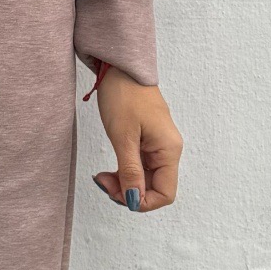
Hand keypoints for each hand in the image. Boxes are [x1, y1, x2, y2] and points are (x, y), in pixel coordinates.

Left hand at [86, 67, 181, 211]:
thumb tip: (133, 200)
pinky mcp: (147, 140)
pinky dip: (124, 172)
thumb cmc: (124, 95)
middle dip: (128, 193)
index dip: (141, 201)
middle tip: (103, 182)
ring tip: (102, 176)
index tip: (116, 193)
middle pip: (154, 189)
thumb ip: (130, 171)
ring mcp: (158, 146)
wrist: (120, 68)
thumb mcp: (123, 137)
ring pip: (145, 179)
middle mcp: (168, 150)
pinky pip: (139, 166)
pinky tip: (109, 169)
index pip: (164, 194)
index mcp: (168, 150)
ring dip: (124, 184)